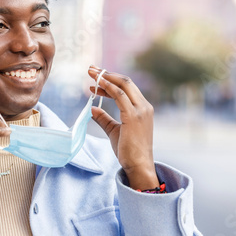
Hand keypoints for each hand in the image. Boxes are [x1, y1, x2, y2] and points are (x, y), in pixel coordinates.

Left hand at [88, 66, 159, 189]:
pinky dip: (108, 87)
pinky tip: (97, 85)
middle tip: (91, 69)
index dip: (110, 81)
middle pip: (126, 82)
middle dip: (107, 74)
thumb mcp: (114, 131)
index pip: (126, 88)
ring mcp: (141, 110)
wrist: (138, 166)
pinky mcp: (134, 116)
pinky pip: (120, 96)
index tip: (96, 79)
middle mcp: (144, 106)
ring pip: (123, 85)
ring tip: (91, 73)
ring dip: (105, 77)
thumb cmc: (128, 151)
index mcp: (142, 108)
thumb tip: (92, 108)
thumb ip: (104, 119)